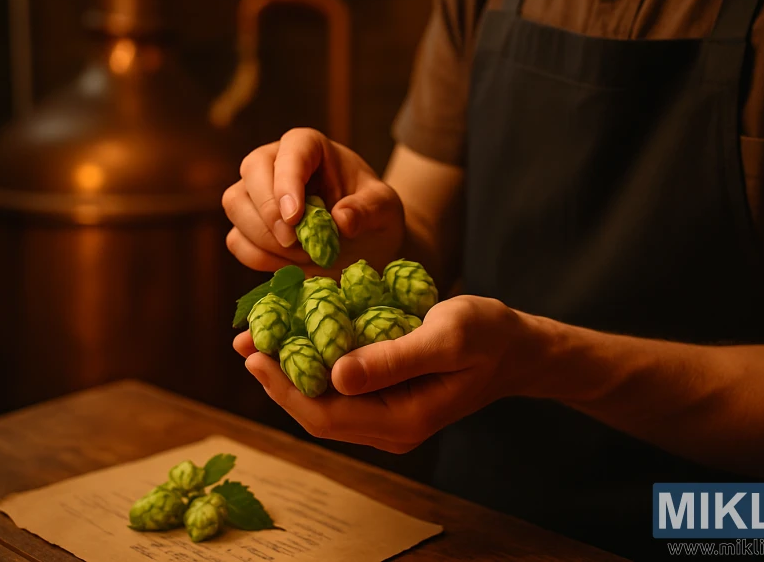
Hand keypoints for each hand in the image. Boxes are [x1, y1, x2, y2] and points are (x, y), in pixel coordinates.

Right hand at [222, 128, 405, 274]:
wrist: (363, 243)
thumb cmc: (372, 214)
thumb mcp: (384, 209)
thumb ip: (367, 210)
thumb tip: (341, 220)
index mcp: (310, 146)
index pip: (292, 151)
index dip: (287, 182)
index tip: (295, 217)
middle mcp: (275, 162)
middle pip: (252, 172)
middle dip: (269, 211)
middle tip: (296, 242)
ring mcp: (255, 192)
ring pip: (236, 205)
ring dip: (266, 238)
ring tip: (305, 254)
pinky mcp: (246, 226)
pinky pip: (236, 240)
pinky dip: (260, 258)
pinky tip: (291, 265)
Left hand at [233, 296, 538, 452]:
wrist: (518, 348)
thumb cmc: (488, 336)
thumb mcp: (445, 336)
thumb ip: (393, 358)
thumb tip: (334, 376)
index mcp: (403, 419)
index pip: (326, 414)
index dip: (284, 387)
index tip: (254, 353)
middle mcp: (391, 428)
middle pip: (318, 413)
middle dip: (278, 379)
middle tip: (246, 341)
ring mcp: (389, 417)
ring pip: (326, 402)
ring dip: (293, 371)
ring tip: (261, 337)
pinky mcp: (389, 399)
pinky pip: (342, 389)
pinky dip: (317, 364)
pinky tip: (300, 336)